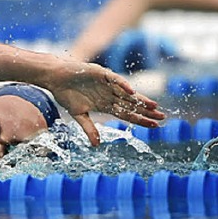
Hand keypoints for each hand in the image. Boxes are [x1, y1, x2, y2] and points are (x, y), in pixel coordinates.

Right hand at [47, 62, 165, 145]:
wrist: (54, 77)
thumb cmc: (65, 93)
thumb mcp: (78, 114)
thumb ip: (89, 128)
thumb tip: (96, 145)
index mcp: (105, 104)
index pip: (126, 113)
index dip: (140, 119)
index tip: (154, 127)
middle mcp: (109, 94)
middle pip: (131, 104)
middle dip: (146, 111)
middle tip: (163, 117)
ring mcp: (106, 83)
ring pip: (127, 93)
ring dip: (140, 99)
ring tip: (154, 106)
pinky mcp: (100, 73)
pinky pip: (114, 79)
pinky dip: (122, 84)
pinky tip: (132, 91)